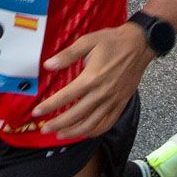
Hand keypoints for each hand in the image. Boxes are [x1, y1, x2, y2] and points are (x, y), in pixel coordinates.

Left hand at [30, 23, 152, 139]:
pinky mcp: (121, 103)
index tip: (37, 112)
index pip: (65, 97)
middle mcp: (102, 93)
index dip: (49, 106)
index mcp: (91, 77)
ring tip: (60, 135)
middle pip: (76, 115)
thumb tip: (48, 65)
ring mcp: (113, 100)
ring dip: (74, 132)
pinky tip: (84, 133)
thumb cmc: (112, 41)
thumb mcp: (87, 41)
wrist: (139, 44)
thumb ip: (67, 55)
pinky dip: (94, 131)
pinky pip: (107, 123)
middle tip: (45, 128)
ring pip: (91, 124)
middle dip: (58, 124)